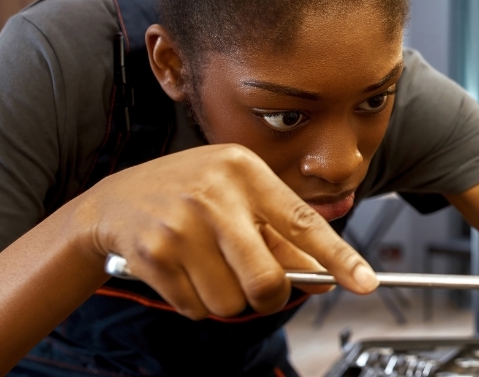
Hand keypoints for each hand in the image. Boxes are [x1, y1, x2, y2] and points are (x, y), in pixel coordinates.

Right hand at [76, 144, 376, 319]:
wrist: (114, 201)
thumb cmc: (188, 194)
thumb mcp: (237, 196)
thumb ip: (281, 234)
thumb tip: (325, 275)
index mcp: (245, 171)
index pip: (303, 221)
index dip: (338, 257)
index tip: (365, 281)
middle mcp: (215, 193)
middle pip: (266, 279)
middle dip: (269, 296)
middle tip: (259, 287)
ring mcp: (182, 224)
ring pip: (230, 301)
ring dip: (227, 299)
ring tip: (210, 269)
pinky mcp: (155, 254)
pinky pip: (196, 307)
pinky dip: (196, 302)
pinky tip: (184, 272)